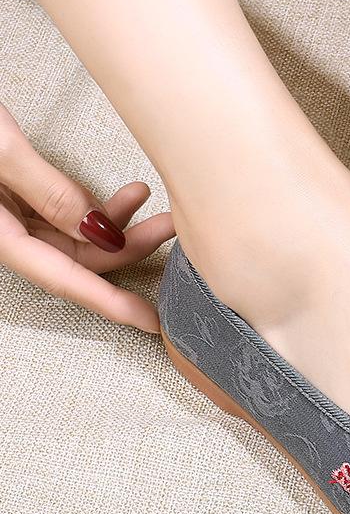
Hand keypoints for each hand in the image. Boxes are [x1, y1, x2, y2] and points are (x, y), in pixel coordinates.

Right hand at [0, 103, 173, 331]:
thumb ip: (47, 191)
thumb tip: (97, 231)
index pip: (62, 278)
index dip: (109, 303)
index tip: (149, 322)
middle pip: (74, 258)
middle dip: (126, 248)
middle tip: (169, 230)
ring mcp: (6, 214)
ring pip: (72, 237)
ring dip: (116, 224)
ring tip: (149, 203)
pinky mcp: (12, 195)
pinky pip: (61, 213)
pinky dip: (94, 207)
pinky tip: (124, 196)